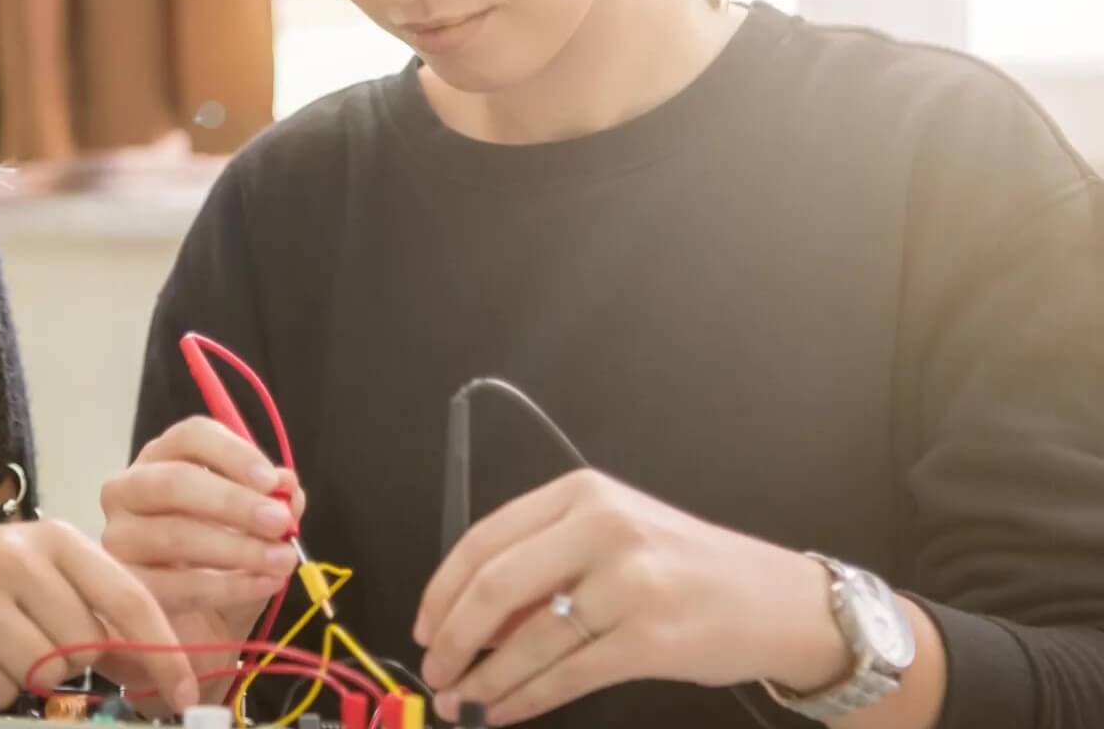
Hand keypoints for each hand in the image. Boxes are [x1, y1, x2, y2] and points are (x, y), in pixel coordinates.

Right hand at [0, 521, 199, 709]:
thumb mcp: (31, 575)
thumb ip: (90, 608)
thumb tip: (156, 664)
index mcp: (51, 539)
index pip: (128, 598)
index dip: (164, 652)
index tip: (185, 693)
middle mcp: (16, 557)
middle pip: (86, 645)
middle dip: (72, 664)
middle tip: (35, 647)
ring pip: (45, 671)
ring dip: (28, 677)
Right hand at [99, 417, 306, 699]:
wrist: (200, 628)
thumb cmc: (225, 564)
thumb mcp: (257, 529)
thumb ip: (274, 503)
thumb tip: (287, 486)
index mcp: (163, 459)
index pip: (191, 437)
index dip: (234, 454)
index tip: (273, 481)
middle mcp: (129, 489)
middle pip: (174, 481)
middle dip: (233, 502)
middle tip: (280, 522)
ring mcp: (118, 537)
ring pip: (174, 534)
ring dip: (236, 548)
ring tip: (282, 561)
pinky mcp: (123, 585)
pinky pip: (174, 584)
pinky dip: (227, 586)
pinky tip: (263, 585)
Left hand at [413, 470, 851, 725]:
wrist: (779, 601)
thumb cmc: (685, 569)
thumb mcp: (614, 538)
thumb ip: (545, 565)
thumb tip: (469, 624)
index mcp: (582, 495)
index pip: (485, 539)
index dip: (441, 590)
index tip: (423, 626)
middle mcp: (602, 529)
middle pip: (495, 587)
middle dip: (452, 638)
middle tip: (433, 671)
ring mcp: (628, 584)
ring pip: (528, 641)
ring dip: (484, 680)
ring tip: (461, 702)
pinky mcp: (649, 639)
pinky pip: (566, 676)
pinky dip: (524, 699)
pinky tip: (503, 712)